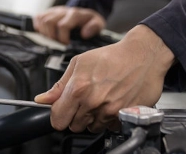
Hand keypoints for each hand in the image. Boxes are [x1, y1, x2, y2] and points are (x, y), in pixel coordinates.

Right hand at [33, 6, 105, 43]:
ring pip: (42, 19)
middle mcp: (62, 11)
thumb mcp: (98, 23)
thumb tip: (84, 34)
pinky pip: (38, 17)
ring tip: (52, 39)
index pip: (62, 25)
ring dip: (44, 32)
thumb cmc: (90, 21)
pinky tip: (46, 33)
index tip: (66, 44)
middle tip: (57, 43)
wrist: (84, 12)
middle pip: (48, 22)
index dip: (62, 38)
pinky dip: (38, 26)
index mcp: (75, 14)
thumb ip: (94, 27)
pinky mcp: (48, 12)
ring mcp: (54, 11)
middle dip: (51, 36)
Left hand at [34, 24, 174, 132]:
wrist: (142, 56)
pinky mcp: (124, 116)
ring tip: (100, 100)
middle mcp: (93, 102)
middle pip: (73, 126)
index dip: (58, 114)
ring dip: (92, 118)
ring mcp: (109, 112)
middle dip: (75, 116)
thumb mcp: (79, 63)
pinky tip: (111, 104)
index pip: (57, 119)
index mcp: (79, 89)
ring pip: (91, 128)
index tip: (62, 109)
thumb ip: (60, 85)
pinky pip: (109, 128)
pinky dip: (108, 120)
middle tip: (84, 100)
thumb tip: (43, 99)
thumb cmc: (112, 56)